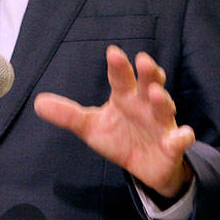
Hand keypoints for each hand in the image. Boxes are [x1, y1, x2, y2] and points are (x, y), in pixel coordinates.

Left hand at [34, 45, 194, 197]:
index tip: (113, 52)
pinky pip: (180, 139)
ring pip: (165, 108)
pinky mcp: (172, 145)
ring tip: (157, 93)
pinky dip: (181, 137)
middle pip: (148, 84)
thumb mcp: (90, 127)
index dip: (118, 66)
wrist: (145, 167)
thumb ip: (68, 115)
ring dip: (163, 100)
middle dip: (148, 73)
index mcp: (125, 96)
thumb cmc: (119, 138)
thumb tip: (38, 103)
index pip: (120, 78)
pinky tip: (181, 135)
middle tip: (143, 60)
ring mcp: (161, 123)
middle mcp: (145, 104)